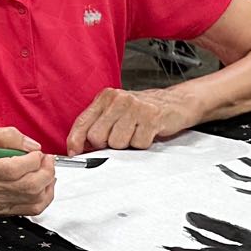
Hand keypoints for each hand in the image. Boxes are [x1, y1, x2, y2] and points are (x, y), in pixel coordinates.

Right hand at [0, 126, 53, 216]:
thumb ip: (10, 136)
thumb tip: (32, 146)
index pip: (15, 169)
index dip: (33, 159)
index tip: (37, 151)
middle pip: (29, 186)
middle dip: (46, 171)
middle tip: (46, 160)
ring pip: (34, 200)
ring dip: (48, 184)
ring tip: (45, 171)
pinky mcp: (0, 210)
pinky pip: (31, 209)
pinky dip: (44, 196)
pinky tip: (43, 185)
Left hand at [67, 88, 189, 155]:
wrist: (176, 102)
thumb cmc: (142, 111)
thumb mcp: (116, 112)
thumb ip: (98, 124)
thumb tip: (79, 147)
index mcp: (105, 98)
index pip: (82, 122)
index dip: (75, 141)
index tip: (74, 153)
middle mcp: (118, 99)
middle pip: (97, 136)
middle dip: (107, 144)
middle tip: (121, 138)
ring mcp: (135, 107)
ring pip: (117, 143)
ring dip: (127, 145)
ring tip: (136, 133)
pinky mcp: (151, 117)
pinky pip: (138, 143)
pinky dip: (142, 144)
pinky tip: (147, 132)